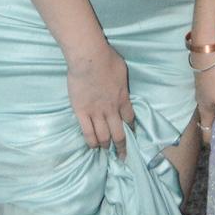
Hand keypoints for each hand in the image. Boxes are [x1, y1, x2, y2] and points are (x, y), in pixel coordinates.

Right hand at [67, 41, 134, 156]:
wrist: (89, 58)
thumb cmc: (107, 59)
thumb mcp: (122, 71)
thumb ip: (122, 85)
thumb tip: (122, 90)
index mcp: (123, 98)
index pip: (130, 118)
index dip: (132, 128)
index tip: (132, 134)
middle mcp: (111, 110)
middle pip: (119, 133)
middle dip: (122, 147)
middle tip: (123, 156)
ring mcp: (96, 113)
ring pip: (103, 136)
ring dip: (106, 145)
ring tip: (106, 150)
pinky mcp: (81, 113)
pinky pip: (87, 132)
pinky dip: (91, 142)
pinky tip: (93, 146)